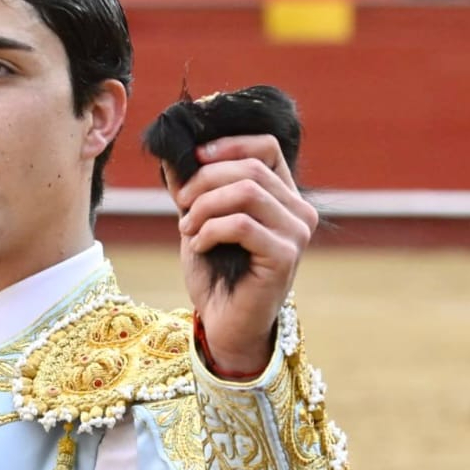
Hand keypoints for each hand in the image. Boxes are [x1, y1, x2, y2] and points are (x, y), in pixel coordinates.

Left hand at [166, 134, 317, 376]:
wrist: (224, 324)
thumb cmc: (216, 274)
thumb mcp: (198, 221)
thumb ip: (192, 190)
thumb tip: (170, 155)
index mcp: (283, 196)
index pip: (267, 147)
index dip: (228, 144)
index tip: (194, 158)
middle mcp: (298, 211)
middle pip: (249, 168)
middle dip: (204, 181)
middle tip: (180, 204)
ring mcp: (296, 234)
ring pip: (246, 192)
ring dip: (204, 207)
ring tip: (187, 229)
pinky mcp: (283, 256)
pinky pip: (241, 225)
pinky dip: (210, 231)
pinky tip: (198, 246)